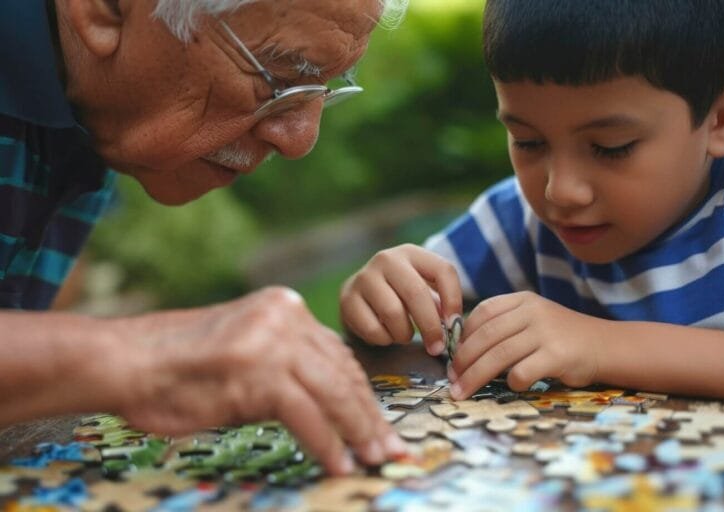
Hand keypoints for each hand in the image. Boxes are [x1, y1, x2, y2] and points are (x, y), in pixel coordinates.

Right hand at [110, 287, 404, 474]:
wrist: (127, 360)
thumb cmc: (181, 366)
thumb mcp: (246, 351)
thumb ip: (288, 362)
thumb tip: (331, 398)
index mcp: (285, 307)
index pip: (338, 355)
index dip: (363, 394)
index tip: (379, 423)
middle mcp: (286, 316)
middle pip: (343, 372)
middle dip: (370, 417)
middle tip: (390, 448)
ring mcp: (272, 341)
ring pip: (334, 392)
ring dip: (358, 433)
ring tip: (375, 460)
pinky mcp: (259, 371)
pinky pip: (307, 415)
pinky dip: (326, 444)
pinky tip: (337, 464)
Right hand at [339, 244, 462, 355]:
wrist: (362, 297)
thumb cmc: (401, 296)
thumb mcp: (424, 290)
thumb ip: (441, 304)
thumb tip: (454, 326)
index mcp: (411, 253)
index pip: (443, 270)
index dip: (453, 300)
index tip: (454, 325)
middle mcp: (386, 259)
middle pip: (416, 293)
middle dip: (430, 326)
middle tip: (437, 347)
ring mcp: (364, 277)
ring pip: (393, 312)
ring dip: (404, 334)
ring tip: (405, 335)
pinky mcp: (347, 298)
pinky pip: (372, 328)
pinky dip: (384, 339)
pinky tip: (385, 335)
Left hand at [448, 291, 603, 398]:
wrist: (605, 346)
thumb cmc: (561, 338)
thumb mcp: (533, 320)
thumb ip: (504, 327)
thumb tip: (461, 350)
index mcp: (522, 300)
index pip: (482, 313)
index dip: (462, 336)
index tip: (452, 355)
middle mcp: (533, 312)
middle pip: (485, 337)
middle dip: (462, 361)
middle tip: (451, 379)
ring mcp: (546, 332)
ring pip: (497, 355)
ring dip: (474, 377)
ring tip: (462, 391)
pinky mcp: (558, 356)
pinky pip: (522, 372)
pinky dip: (511, 382)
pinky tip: (512, 386)